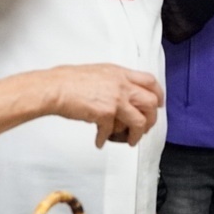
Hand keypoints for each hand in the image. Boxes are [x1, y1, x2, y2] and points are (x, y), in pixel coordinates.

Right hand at [47, 64, 163, 147]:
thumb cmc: (69, 80)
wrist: (55, 88)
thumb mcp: (98, 72)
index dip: (158, 94)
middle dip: (151, 119)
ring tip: (129, 140)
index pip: (150, 81)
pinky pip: (112, 132)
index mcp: (120, 73)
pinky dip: (104, 139)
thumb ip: (113, 81)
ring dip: (136, 135)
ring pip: (140, 121)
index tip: (158, 103)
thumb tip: (120, 94)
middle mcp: (121, 85)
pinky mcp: (106, 114)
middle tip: (146, 127)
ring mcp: (115, 99)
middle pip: (151, 102)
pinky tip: (99, 141)